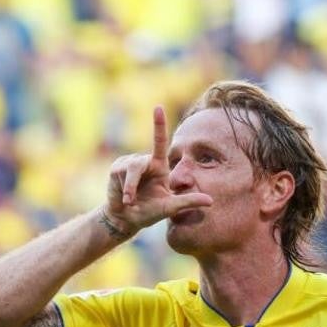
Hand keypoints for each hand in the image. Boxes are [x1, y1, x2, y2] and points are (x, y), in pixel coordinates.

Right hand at [103, 106, 211, 234]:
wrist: (126, 219)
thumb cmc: (149, 212)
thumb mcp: (170, 207)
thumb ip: (188, 201)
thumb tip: (211, 200)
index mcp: (159, 166)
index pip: (159, 142)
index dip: (158, 124)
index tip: (158, 107)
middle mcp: (144, 162)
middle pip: (141, 162)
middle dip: (134, 181)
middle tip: (130, 200)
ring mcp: (128, 164)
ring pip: (131, 169)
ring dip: (130, 188)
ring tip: (129, 202)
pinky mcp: (116, 169)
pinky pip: (122, 175)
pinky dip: (124, 190)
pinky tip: (124, 199)